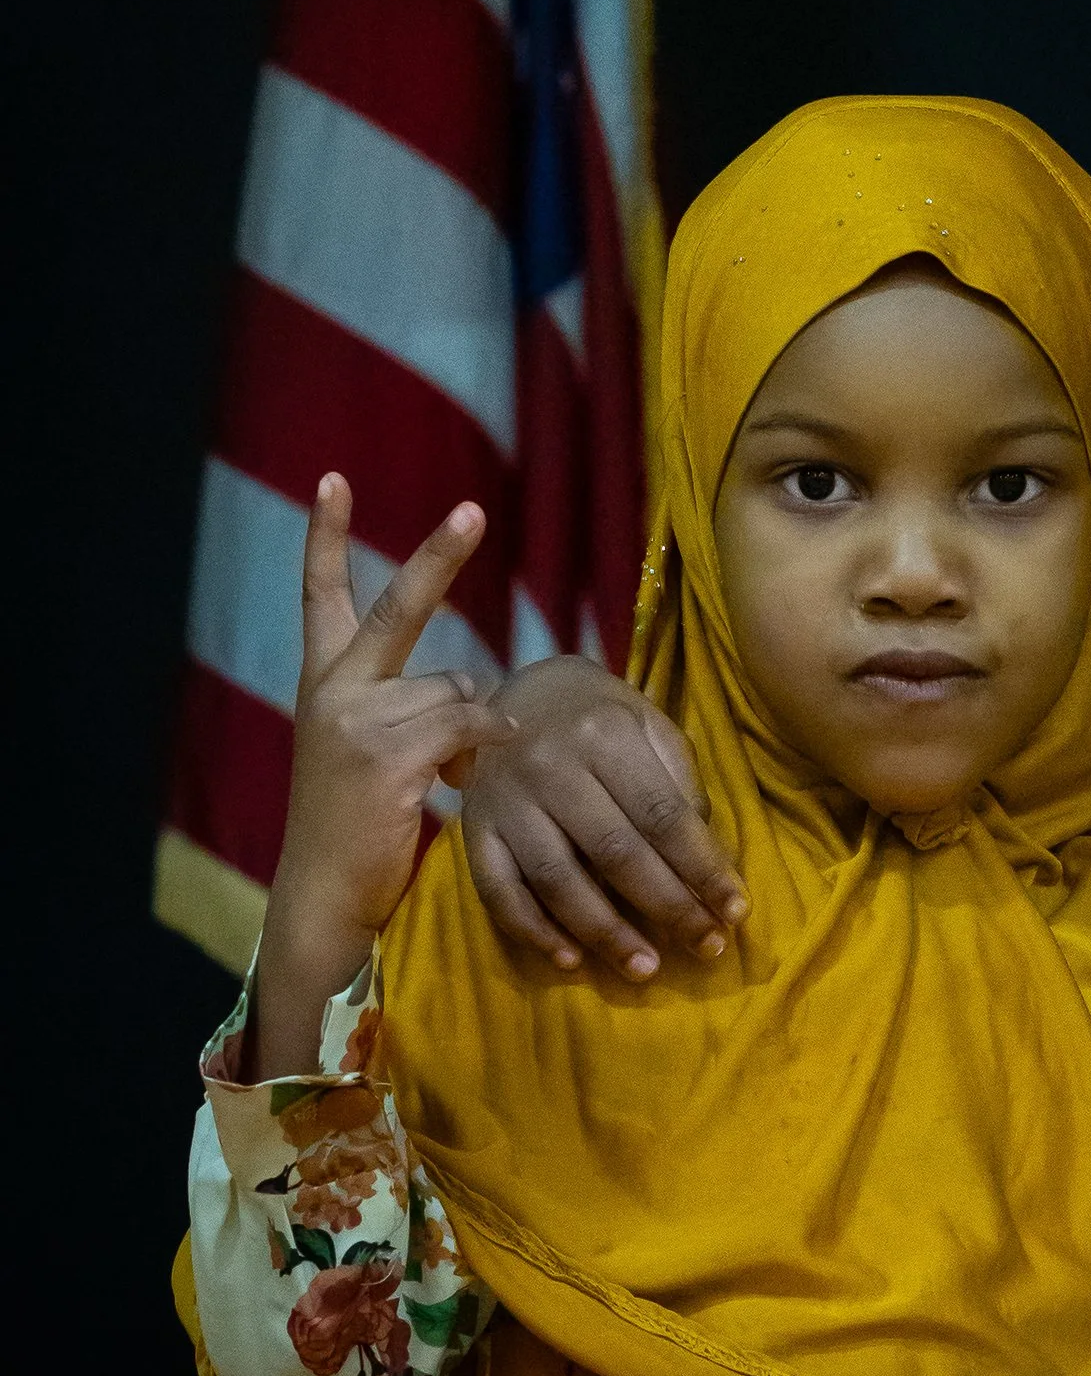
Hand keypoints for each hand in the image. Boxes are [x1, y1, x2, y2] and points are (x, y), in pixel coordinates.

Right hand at [251, 480, 513, 1071]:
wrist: (323, 896)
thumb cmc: (355, 828)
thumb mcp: (370, 753)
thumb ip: (413, 708)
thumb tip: (479, 698)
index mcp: (324, 682)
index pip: (322, 596)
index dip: (326, 538)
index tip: (332, 480)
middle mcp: (333, 689)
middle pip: (397, 607)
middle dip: (439, 557)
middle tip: (474, 509)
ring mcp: (357, 719)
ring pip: (457, 686)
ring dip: (469, 727)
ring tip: (439, 776)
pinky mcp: (387, 754)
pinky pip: (468, 723)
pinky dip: (482, 744)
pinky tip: (462, 776)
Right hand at [459, 655, 744, 977]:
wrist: (521, 693)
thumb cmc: (601, 718)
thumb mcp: (650, 728)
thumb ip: (681, 787)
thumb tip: (709, 862)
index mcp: (605, 734)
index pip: (662, 815)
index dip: (702, 869)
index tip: (735, 911)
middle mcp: (551, 766)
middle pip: (615, 852)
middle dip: (667, 907)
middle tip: (705, 948)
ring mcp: (506, 801)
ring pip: (557, 880)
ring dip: (604, 933)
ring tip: (646, 969)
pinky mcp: (474, 830)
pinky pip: (499, 892)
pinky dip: (534, 932)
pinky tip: (571, 960)